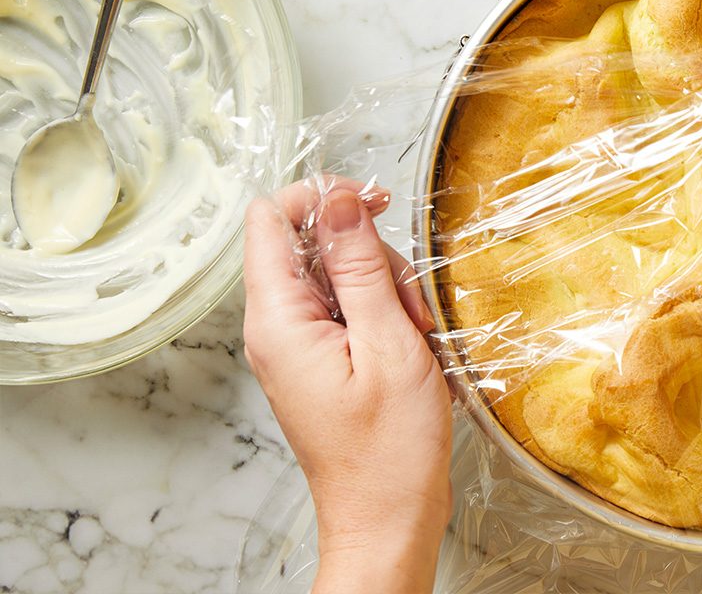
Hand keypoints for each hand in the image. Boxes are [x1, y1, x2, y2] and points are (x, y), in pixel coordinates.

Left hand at [243, 177, 451, 593]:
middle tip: (409, 299)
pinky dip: (384, 315)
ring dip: (385, 288)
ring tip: (416, 334)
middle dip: (369, 254)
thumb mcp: (388, 343)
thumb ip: (360, 265)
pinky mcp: (319, 360)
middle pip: (311, 244)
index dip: (322, 198)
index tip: (375, 203)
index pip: (270, 218)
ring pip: (336, 275)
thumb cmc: (390, 450)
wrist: (387, 519)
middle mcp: (276, 328)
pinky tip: (410, 346)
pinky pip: (346, 310)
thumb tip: (339, 198)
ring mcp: (297, 345)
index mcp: (278, 320)